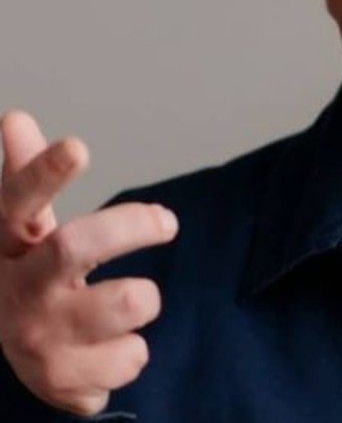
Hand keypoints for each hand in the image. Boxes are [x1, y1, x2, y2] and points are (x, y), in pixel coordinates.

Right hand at [0, 111, 177, 415]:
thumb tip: (16, 119)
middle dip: (130, 226)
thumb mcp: (21, 230)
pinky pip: (132, 357)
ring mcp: (38, 337)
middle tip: (167, 221)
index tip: (78, 146)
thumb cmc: (29, 276)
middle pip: (75, 246)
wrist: (10, 361)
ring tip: (131, 301)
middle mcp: (18, 289)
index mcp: (7, 244)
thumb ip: (25, 175)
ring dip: (144, 298)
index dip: (45, 174)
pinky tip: (109, 350)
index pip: (17, 201)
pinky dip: (132, 352)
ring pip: (128, 301)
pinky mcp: (62, 380)